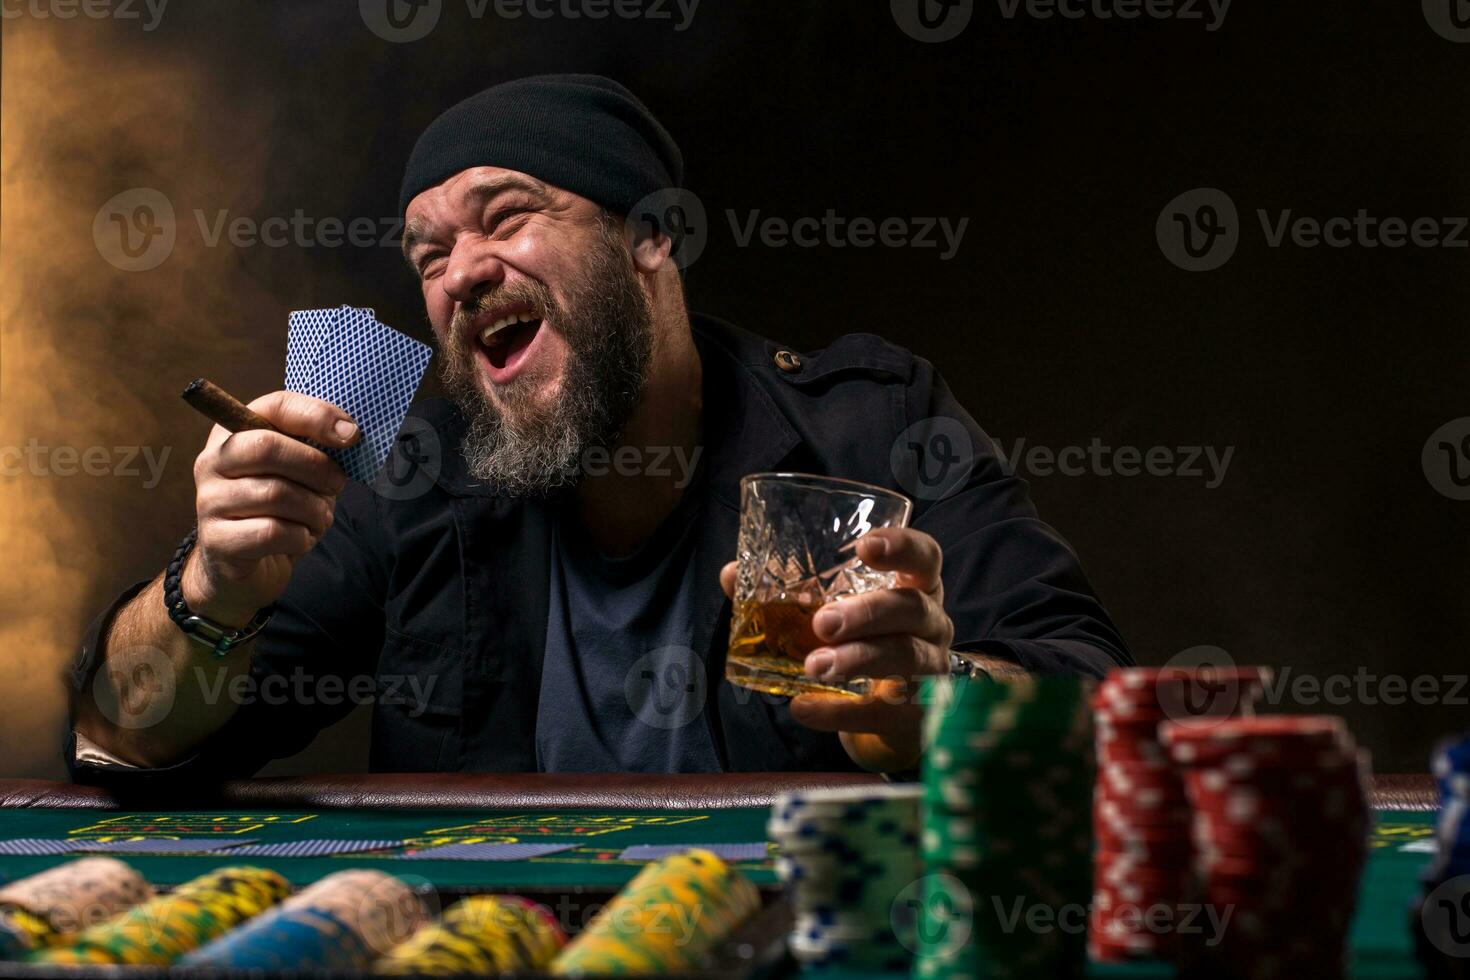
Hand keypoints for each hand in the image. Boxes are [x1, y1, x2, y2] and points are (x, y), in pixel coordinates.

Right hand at [186, 391, 358, 625]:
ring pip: (275, 494)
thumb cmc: (280, 509)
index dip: (317, 416)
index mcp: (235, 433)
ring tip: (319, 518)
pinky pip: (272, 532)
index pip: (275, 406)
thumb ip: (318, 447)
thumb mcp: (300, 472)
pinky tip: (300, 540)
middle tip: (336, 485)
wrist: (247, 568)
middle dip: (317, 467)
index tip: (352, 436)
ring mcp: (209, 501)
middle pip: (268, 447)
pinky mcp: (216, 540)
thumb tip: (348, 434)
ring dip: (314, 509)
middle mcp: (213, 461)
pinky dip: (300, 538)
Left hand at [719, 526, 954, 771]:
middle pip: (912, 609)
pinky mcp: (916, 716)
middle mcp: (932, 624)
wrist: (893, 713)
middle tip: (823, 623)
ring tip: (814, 667)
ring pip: (905, 659)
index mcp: (915, 587)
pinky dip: (840, 712)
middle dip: (868, 613)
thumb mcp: (838, 611)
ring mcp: (930, 670)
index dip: (901, 547)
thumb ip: (790, 592)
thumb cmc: (865, 643)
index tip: (865, 547)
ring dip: (858, 660)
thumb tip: (732, 574)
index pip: (924, 556)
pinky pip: (881, 713)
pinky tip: (804, 707)